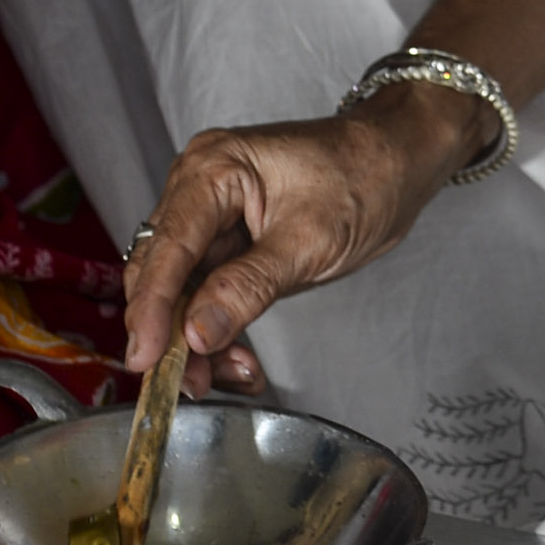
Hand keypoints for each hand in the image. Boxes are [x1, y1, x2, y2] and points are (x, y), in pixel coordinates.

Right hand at [116, 80, 496, 391]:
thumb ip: (249, 287)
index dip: (152, 309)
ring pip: (182, 290)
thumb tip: (198, 332)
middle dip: (173, 332)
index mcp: (212, 169)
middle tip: (191, 382)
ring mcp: (211, 215)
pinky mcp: (229, 241)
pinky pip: (207, 291)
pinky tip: (239, 359)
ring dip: (197, 338)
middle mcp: (199, 187)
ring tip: (232, 374)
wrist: (399, 162)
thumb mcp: (310, 240)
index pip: (167, 247)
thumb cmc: (365, 178)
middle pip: (163, 271)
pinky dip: (218, 328)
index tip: (144, 359)